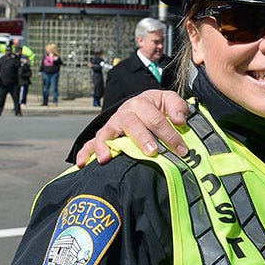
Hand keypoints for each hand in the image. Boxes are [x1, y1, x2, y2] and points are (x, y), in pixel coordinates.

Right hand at [76, 90, 190, 165]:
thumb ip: (177, 106)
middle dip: (142, 139)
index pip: (156, 119)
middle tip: (152, 152)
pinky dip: (85, 153)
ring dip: (106, 146)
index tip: (182, 150)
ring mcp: (112, 125)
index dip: (170, 135)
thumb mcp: (168, 100)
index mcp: (141, 103)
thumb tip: (179, 120)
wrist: (139, 106)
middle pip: (132, 125)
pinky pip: (90, 143)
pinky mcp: (103, 136)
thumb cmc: (156, 107)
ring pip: (106, 133)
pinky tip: (82, 164)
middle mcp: (124, 113)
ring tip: (107, 158)